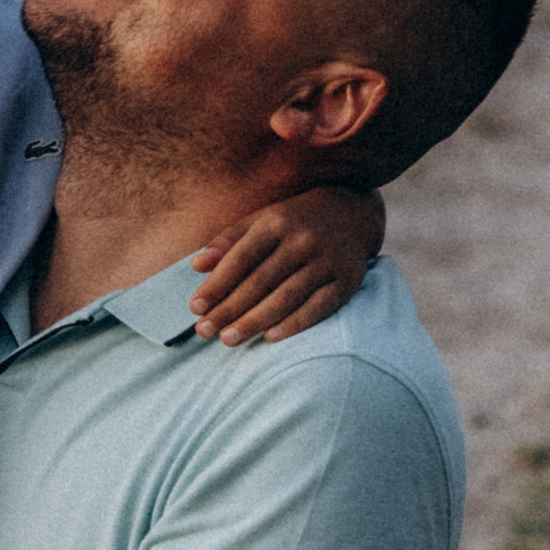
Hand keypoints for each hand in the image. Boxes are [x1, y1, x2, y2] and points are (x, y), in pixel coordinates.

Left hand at [189, 184, 383, 343]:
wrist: (353, 211)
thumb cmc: (295, 219)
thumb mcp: (262, 219)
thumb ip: (229, 241)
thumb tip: (196, 265)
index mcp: (277, 222)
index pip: (241, 258)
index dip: (217, 284)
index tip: (195, 308)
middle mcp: (303, 240)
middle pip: (260, 282)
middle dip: (229, 309)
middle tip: (204, 331)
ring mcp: (327, 261)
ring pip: (287, 297)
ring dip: (255, 321)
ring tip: (228, 339)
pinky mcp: (347, 280)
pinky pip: (319, 307)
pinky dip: (295, 324)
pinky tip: (270, 337)